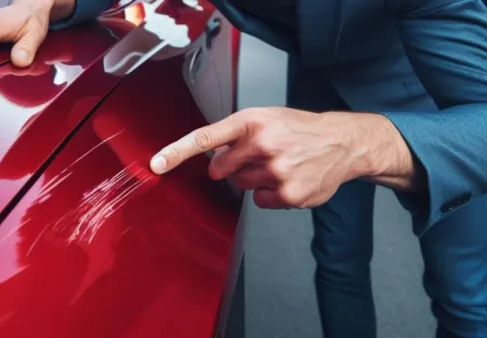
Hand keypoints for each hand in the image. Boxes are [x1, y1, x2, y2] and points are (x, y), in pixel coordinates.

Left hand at [149, 107, 416, 208]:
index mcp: (253, 121)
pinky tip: (288, 180)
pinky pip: (260, 201)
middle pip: (221, 170)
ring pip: (241, 186)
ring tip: (280, 165)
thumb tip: (213, 158)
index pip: (206, 137)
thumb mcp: (268, 118)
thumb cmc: (301, 129)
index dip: (177, 152)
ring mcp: (276, 171)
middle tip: (255, 158)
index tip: (156, 164)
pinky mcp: (287, 194)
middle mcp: (263, 144)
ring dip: (254, 179)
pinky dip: (269, 195)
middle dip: (231, 168)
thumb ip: (237, 135)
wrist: (342, 142)